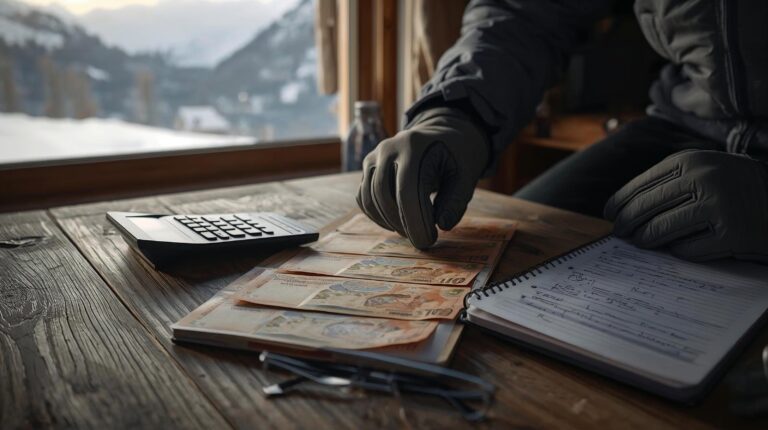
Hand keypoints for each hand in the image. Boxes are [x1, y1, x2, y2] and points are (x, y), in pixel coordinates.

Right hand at [356, 108, 488, 248]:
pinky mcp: (368, 167)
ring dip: (388, 222)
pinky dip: (376, 215)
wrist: (443, 133)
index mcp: (414, 147)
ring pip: (369, 198)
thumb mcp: (467, 174)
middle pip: (383, 195)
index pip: (407, 191)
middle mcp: (388, 149)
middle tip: (421, 239)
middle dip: (401, 224)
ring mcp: (374, 157)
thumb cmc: (457, 155)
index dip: (416, 221)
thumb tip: (442, 225)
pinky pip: (363, 197)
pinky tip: (397, 223)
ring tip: (411, 231)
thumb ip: (456, 200)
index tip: (429, 241)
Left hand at [604, 150, 767, 261]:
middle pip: (645, 208)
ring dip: (645, 240)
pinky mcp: (731, 234)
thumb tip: (624, 206)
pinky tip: (678, 248)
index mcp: (691, 161)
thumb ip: (670, 180)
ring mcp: (718, 207)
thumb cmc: (735, 186)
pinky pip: (688, 249)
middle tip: (618, 233)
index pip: (641, 184)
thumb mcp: (705, 169)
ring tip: (640, 242)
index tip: (609, 213)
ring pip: (661, 230)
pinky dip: (679, 251)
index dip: (620, 201)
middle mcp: (703, 179)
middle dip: (626, 223)